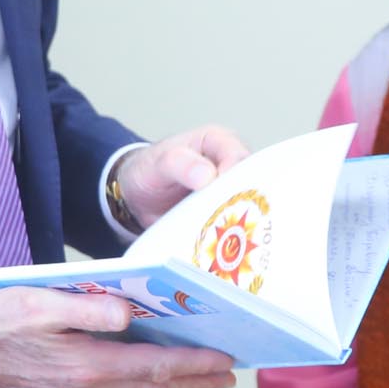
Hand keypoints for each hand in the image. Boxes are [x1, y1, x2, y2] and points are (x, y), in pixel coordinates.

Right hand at [0, 287, 233, 387]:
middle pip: (154, 387)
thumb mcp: (40, 303)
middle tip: (229, 377)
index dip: (193, 365)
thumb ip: (86, 308)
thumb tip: (128, 312)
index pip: (154, 367)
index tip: (224, 360)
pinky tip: (155, 382)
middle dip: (194, 381)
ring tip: (203, 380)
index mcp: (87, 366)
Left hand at [116, 125, 250, 227]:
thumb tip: (208, 175)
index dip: (234, 174)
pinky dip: (230, 235)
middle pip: (251, 182)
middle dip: (243, 202)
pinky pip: (235, 224)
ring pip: (247, 205)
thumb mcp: (158, 162)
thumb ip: (180, 164)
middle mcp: (231, 165)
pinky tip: (223, 246)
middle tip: (232, 220)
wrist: (137, 196)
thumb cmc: (149, 169)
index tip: (224, 193)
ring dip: (239, 222)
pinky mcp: (224, 214)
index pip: (237, 155)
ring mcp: (230, 192)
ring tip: (230, 238)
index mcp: (218, 142)